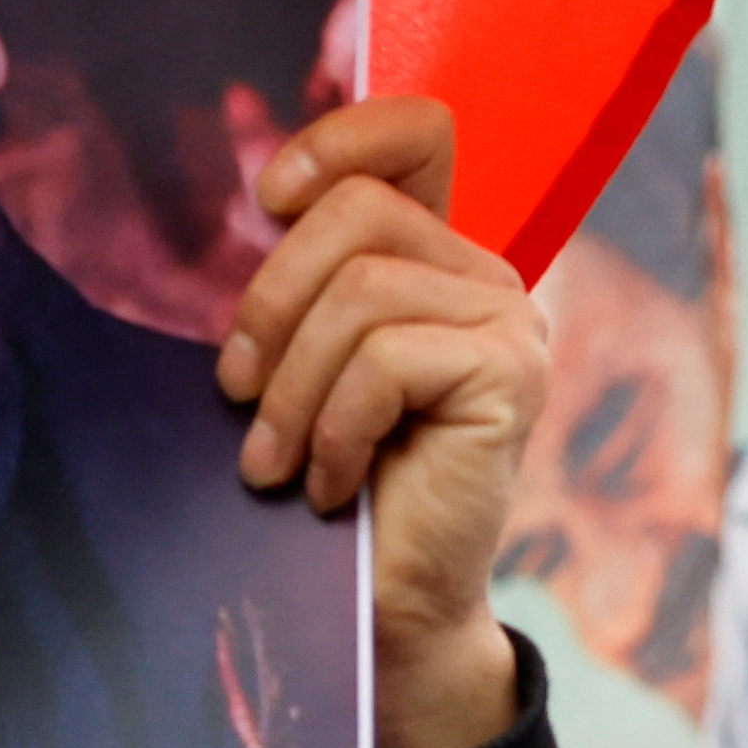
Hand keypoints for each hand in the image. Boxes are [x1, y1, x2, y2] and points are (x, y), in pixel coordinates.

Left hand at [215, 96, 542, 747]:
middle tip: (236, 396)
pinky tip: (330, 486)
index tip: (266, 199)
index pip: (417, 135)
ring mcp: (510, 325)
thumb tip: (261, 201)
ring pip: (360, 293)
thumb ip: (304, 288)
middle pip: (357, 215)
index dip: (340, 139)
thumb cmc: (332, 489)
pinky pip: (386, 360)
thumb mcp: (303, 369)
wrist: (389, 612)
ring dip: (291, 390)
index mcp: (438, 262)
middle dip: (270, 304)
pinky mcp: (511, 377)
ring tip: (275, 463)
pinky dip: (334, 428)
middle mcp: (487, 280)